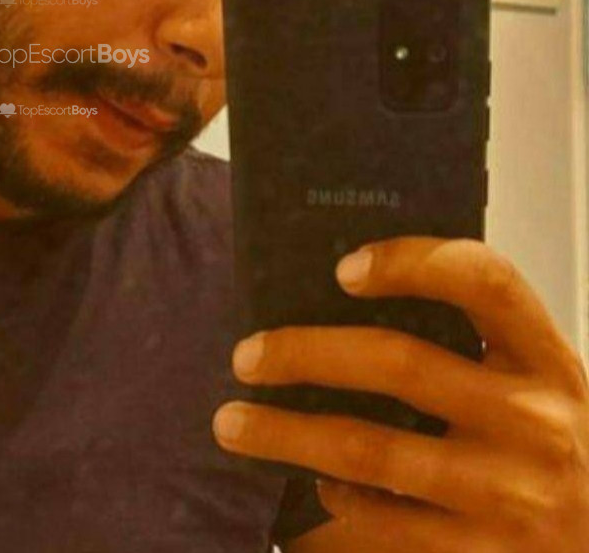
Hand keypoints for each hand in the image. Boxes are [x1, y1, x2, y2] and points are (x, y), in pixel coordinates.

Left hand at [211, 236, 588, 550]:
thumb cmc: (556, 451)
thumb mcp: (537, 387)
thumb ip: (469, 345)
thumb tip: (343, 302)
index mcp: (547, 361)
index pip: (488, 282)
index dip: (413, 262)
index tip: (343, 268)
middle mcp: (536, 423)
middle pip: (399, 363)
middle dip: (305, 354)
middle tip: (245, 356)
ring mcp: (510, 497)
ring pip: (368, 451)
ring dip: (285, 436)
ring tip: (232, 425)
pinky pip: (378, 528)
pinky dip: (325, 511)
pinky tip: (297, 501)